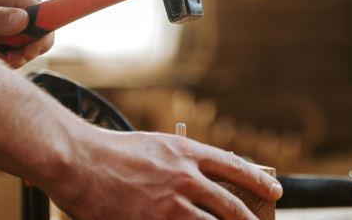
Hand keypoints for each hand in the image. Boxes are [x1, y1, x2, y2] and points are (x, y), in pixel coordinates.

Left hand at [0, 0, 54, 67]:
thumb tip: (24, 20)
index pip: (41, 10)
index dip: (43, 31)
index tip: (31, 50)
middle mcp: (8, 7)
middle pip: (37, 32)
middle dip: (26, 50)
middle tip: (8, 59)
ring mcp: (3, 24)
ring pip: (25, 47)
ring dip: (10, 58)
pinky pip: (10, 55)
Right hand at [43, 130, 282, 219]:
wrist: (76, 160)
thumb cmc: (109, 152)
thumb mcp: (155, 145)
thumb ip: (182, 161)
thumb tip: (207, 179)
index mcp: (186, 152)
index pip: (236, 168)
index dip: (260, 182)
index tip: (275, 192)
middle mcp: (185, 178)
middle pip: (231, 206)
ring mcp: (170, 205)